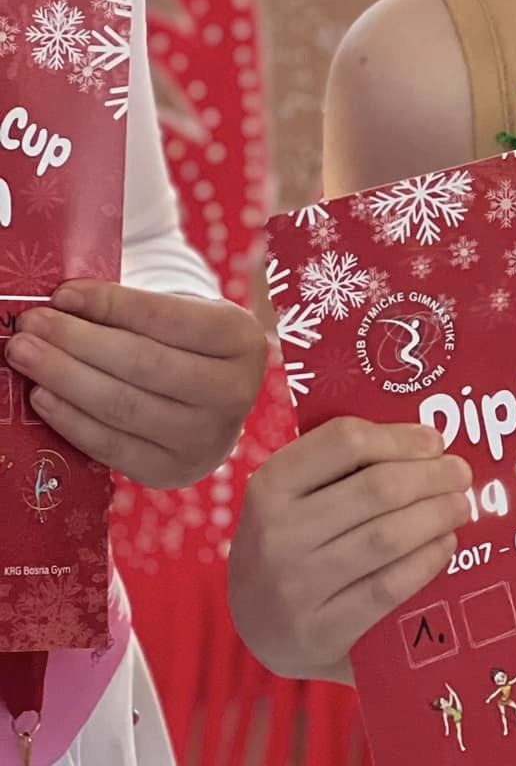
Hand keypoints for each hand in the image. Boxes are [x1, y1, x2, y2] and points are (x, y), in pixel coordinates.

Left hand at [7, 282, 265, 488]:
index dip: (109, 304)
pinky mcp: (172, 472)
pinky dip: (69, 419)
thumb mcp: (182, 317)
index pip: (165, 317)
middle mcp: (233, 392)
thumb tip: (62, 302)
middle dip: (76, 340)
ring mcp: (206, 439)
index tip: (61, 294)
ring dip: (63, 377)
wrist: (214, 408)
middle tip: (31, 324)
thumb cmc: (188, 349)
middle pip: (141, 363)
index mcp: (240, 340)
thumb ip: (133, 310)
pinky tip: (42, 396)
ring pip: (121, 405)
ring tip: (25, 354)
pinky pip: (110, 446)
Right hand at [228, 418, 472, 682]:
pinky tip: (445, 545)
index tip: (435, 442)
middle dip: (432, 476)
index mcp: (270, 485)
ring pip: (387, 537)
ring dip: (437, 515)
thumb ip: (342, 467)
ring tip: (460, 506)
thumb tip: (426, 445)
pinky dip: (426, 561)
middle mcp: (277, 534)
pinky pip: (389, 587)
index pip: (345, 441)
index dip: (400, 437)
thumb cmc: (293, 544)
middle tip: (461, 474)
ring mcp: (296, 587)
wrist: (258, 629)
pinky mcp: (321, 632)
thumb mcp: (295, 497)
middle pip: (377, 488)